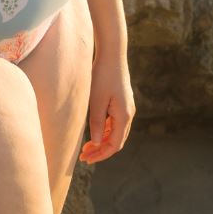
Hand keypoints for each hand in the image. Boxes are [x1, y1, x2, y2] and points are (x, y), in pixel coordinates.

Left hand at [78, 50, 135, 164]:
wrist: (112, 54)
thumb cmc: (102, 75)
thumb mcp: (96, 100)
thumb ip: (97, 123)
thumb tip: (98, 144)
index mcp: (124, 115)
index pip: (115, 144)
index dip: (101, 154)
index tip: (87, 159)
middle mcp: (128, 113)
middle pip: (116, 140)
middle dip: (101, 150)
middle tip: (84, 156)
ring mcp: (126, 107)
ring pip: (115, 131)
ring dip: (102, 141)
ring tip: (86, 147)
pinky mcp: (121, 101)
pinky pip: (114, 122)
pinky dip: (104, 130)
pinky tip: (93, 131)